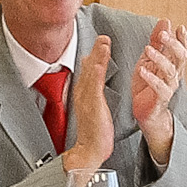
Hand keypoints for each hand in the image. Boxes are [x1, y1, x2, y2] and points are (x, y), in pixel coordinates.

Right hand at [61, 34, 117, 171]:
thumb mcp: (94, 110)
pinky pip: (94, 86)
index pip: (88, 72)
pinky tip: (99, 61)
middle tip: (102, 36)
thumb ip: (94, 97)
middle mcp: (83, 95)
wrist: (90, 150)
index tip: (100, 42)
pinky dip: (96, 72)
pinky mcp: (92, 105)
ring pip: (91, 73)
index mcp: (84, 95)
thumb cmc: (94, 133)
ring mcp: (86, 99)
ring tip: (103, 41)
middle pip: (89, 69)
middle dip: (96, 51)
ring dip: (97, 56)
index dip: (94, 56)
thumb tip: (96, 88)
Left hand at [130, 19, 186, 164]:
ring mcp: (169, 87)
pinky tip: (143, 70)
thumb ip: (157, 42)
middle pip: (180, 57)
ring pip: (170, 71)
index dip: (183, 39)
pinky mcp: (160, 98)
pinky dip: (151, 78)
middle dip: (173, 44)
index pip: (183, 49)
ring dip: (160, 58)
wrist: (146, 113)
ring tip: (148, 49)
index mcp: (172, 65)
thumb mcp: (149, 60)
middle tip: (163, 34)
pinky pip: (159, 88)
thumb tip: (165, 22)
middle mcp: (174, 75)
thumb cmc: (147, 87)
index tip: (179, 27)